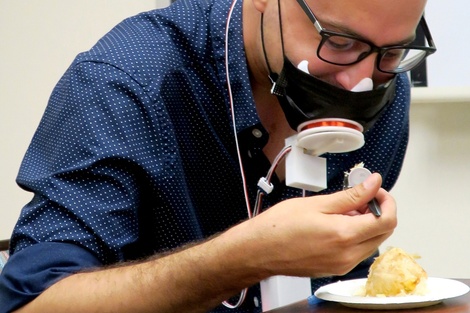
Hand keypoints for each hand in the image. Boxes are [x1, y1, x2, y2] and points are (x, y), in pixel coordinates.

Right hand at [246, 173, 395, 277]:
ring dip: (367, 224)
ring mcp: (341, 265)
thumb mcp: (318, 203)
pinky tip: (337, 225)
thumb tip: (372, 184)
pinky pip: (357, 252)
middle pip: (383, 233)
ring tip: (344, 211)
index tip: (376, 191)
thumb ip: (351, 194)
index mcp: (345, 236)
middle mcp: (347, 255)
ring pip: (371, 243)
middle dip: (378, 211)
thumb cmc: (279, 226)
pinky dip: (355, 236)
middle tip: (361, 197)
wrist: (259, 249)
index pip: (386, 220)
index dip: (387, 201)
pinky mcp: (334, 269)